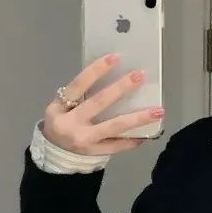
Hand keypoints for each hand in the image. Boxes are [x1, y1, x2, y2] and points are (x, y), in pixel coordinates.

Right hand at [41, 53, 164, 156]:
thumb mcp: (60, 107)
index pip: (78, 85)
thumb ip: (80, 95)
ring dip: (138, 118)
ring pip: (115, 126)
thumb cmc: (61, 122)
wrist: (53, 155)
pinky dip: (134, 138)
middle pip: (99, 103)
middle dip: (121, 88)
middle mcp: (71, 124)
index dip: (96, 70)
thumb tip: (113, 76)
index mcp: (59, 108)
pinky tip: (149, 132)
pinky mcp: (96, 154)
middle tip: (140, 76)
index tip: (115, 57)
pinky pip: (119, 145)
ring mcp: (85, 141)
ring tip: (158, 111)